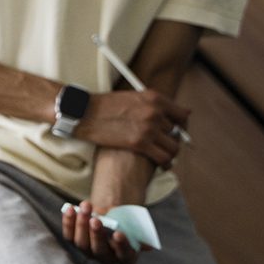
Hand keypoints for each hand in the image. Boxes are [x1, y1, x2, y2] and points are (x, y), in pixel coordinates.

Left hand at [61, 200, 148, 263]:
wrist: (110, 217)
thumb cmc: (123, 220)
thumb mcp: (129, 221)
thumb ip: (125, 223)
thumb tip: (113, 219)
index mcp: (127, 256)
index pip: (125, 255)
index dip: (121, 246)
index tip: (118, 234)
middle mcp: (107, 258)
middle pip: (99, 250)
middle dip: (96, 234)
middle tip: (95, 220)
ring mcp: (89, 252)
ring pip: (82, 244)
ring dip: (82, 224)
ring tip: (85, 207)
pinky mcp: (75, 243)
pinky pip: (69, 236)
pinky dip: (69, 222)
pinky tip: (70, 209)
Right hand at [74, 89, 189, 166]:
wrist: (82, 112)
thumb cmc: (103, 106)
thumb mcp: (131, 97)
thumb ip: (150, 105)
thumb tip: (164, 117)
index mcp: (154, 98)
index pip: (182, 115)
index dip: (181, 125)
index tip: (177, 132)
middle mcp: (155, 112)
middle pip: (177, 132)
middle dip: (172, 140)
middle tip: (164, 146)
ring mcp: (148, 128)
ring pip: (174, 147)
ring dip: (170, 153)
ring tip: (165, 157)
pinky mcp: (140, 143)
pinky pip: (163, 158)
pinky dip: (165, 164)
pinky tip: (162, 165)